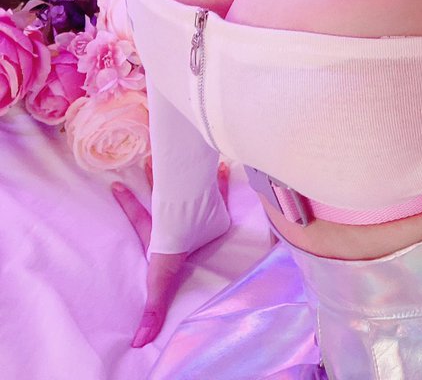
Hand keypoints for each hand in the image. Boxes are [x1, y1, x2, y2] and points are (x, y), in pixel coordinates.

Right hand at [111, 156, 229, 348]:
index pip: (140, 217)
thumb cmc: (177, 242)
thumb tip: (138, 342)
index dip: (128, 203)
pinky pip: (218, 183)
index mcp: (161, 229)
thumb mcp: (161, 277)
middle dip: (153, 179)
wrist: (196, 217)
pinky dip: (221, 176)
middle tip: (147, 162)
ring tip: (180, 158)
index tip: (115, 185)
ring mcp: (194, 200)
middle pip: (161, 193)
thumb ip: (154, 307)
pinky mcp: (214, 196)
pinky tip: (226, 166)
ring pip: (186, 182)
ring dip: (183, 172)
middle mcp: (175, 211)